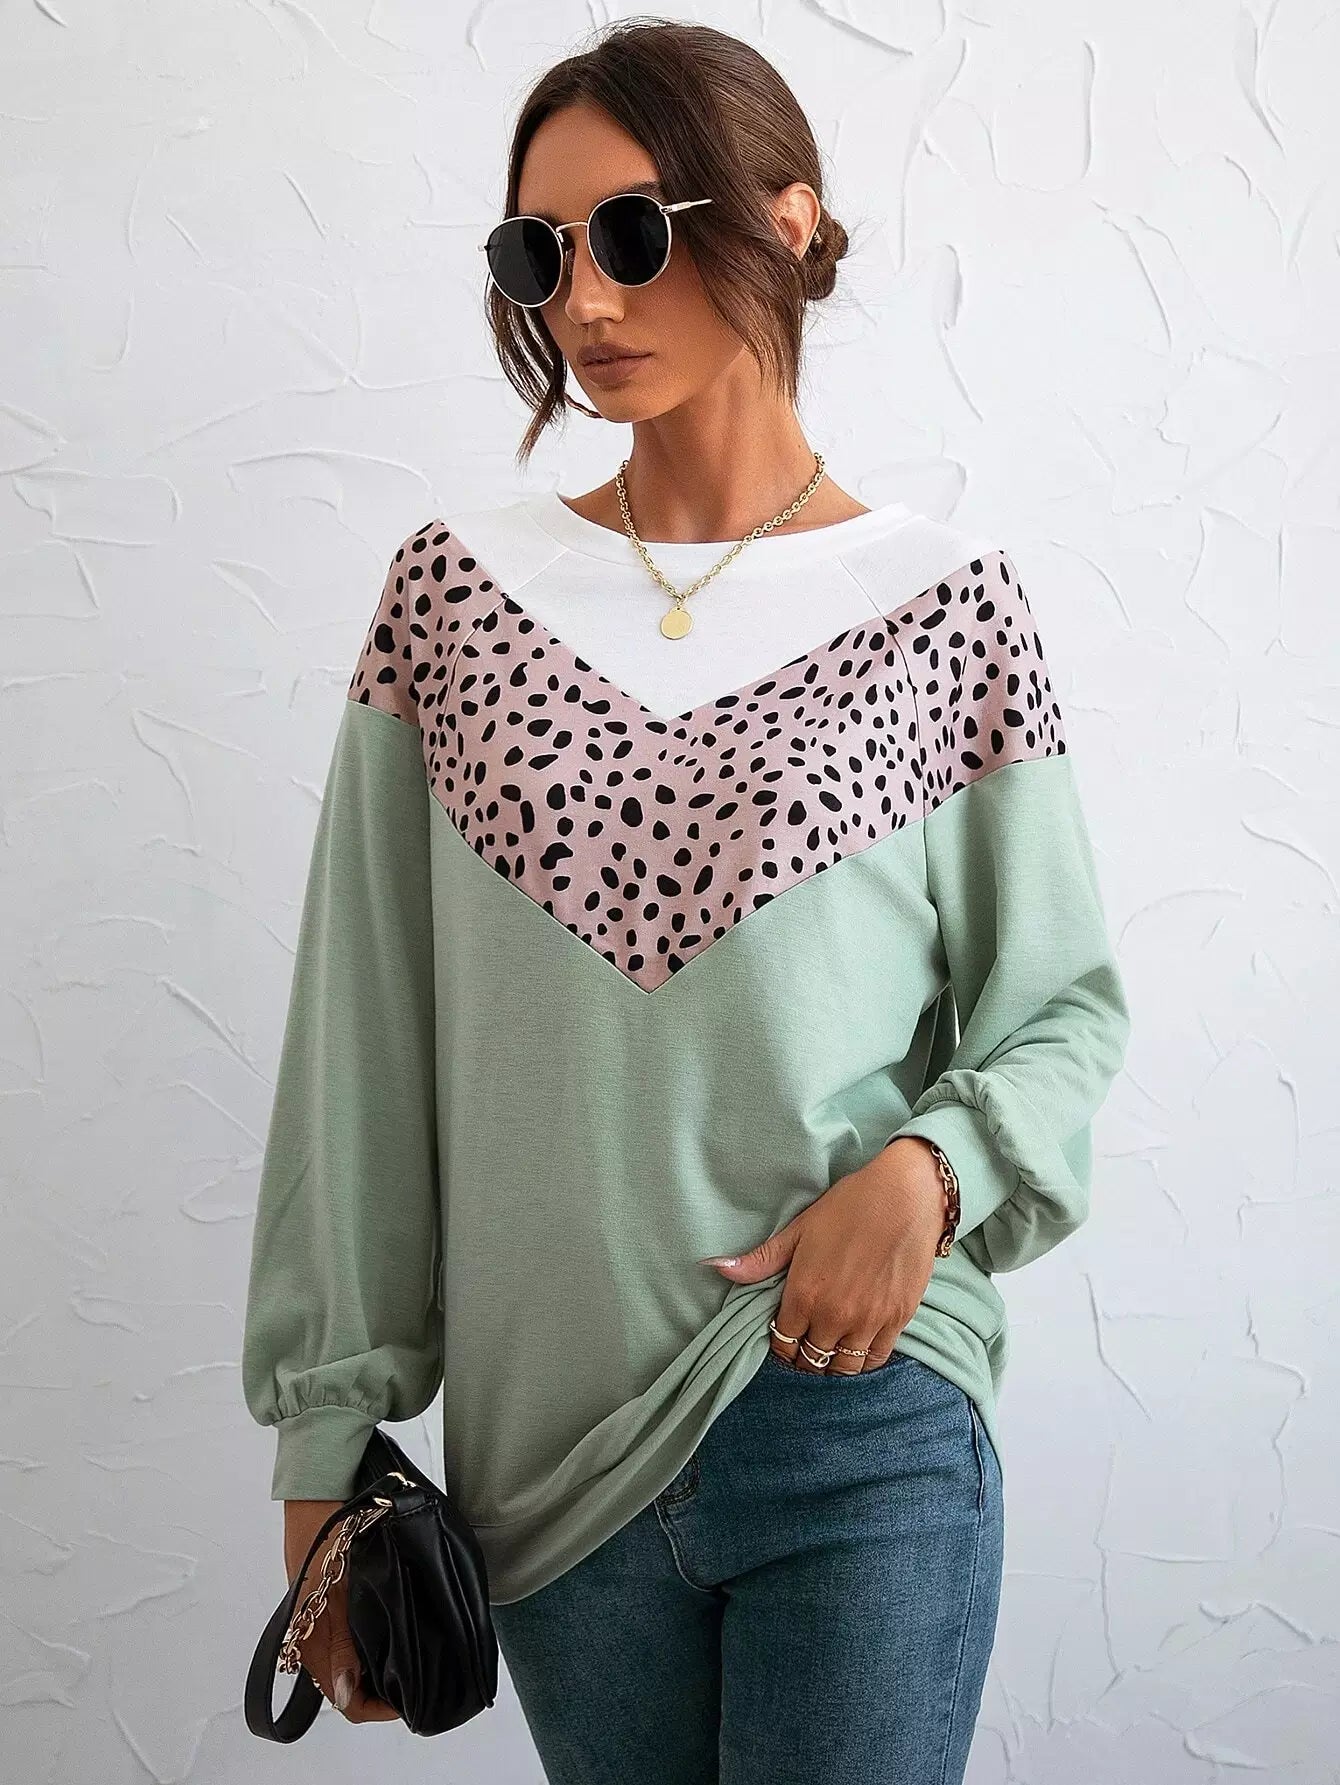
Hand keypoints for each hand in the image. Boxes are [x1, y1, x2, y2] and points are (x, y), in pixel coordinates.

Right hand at [282, 1500, 400, 1722]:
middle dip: (384, 1689)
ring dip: (379, 1666)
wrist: (318, 1490)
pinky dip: (371, 1642)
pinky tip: (395, 1627)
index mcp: (312, 1646)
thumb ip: (341, 1646)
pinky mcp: (327, 1602)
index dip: (380, 1709)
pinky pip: (349, 1638)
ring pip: (352, 1663)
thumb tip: (345, 1696)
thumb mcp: (339, 1591)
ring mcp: (321, 1621)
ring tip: (415, 1653)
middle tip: (422, 1674)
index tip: (414, 1699)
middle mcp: (313, 1641)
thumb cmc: (329, 1535)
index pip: (348, 1704)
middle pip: (351, 1688)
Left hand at [701, 1139, 948, 1374]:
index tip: (784, 1339)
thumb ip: (762, 1259)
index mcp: (805, 1294)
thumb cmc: (850, 1206)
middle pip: (811, 1361)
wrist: (905, 1195)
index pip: (783, 1343)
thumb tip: (716, 1267)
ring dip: (832, 1366)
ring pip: (843, 1369)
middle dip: (804, 1359)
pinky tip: (857, 1350)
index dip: (780, 1346)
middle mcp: (834, 1315)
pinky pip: (875, 1360)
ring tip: (829, 1353)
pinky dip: (863, 1362)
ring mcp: (868, 1321)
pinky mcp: (898, 1320)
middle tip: (805, 1349)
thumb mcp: (800, 1229)